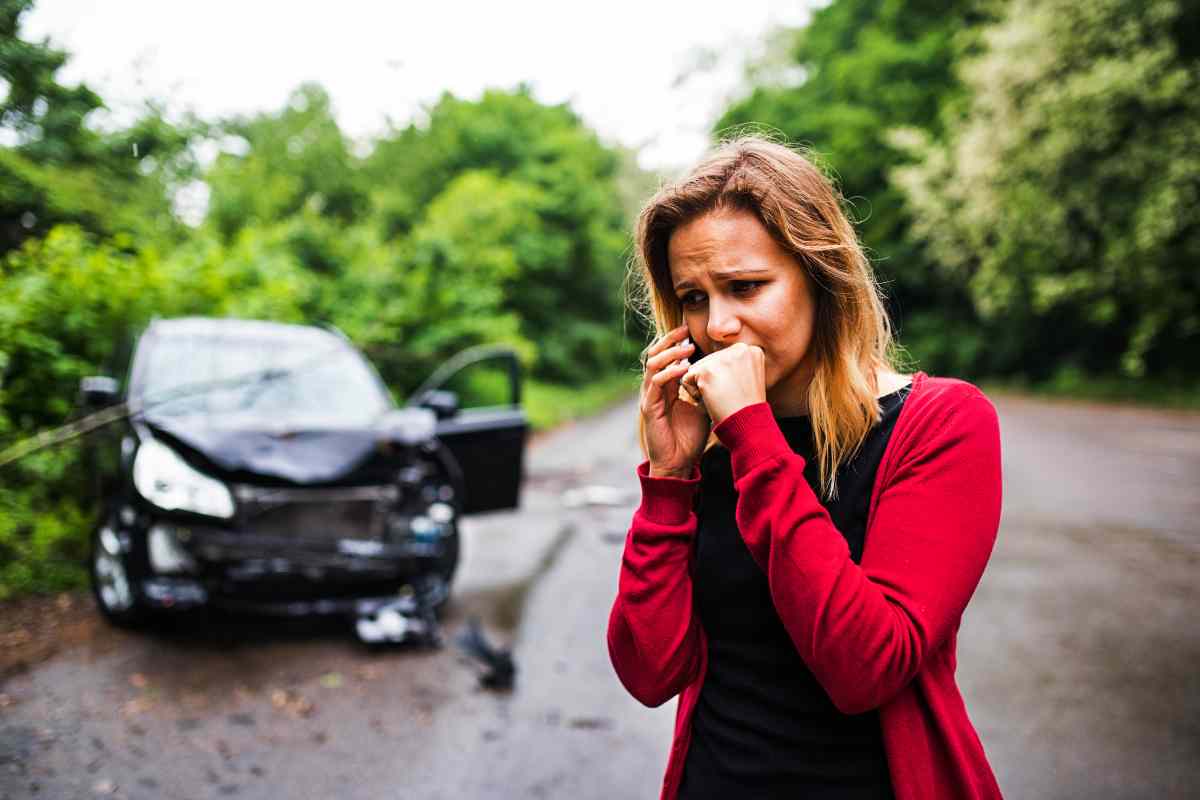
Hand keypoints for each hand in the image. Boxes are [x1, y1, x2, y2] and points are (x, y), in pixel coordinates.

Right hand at [639, 325, 710, 477]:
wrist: (679, 463)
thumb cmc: (690, 438)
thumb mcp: (703, 407)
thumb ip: (705, 389)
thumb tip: (724, 372)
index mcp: (665, 387)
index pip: (665, 357)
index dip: (674, 342)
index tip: (689, 331)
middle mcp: (654, 389)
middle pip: (654, 354)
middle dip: (669, 340)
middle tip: (685, 330)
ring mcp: (650, 397)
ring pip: (653, 365)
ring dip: (671, 354)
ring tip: (688, 348)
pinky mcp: (649, 407)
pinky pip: (656, 383)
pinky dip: (669, 373)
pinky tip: (684, 369)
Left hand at [680, 342, 765, 425]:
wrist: (748, 426)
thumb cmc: (746, 409)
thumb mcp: (746, 379)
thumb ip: (732, 365)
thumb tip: (709, 361)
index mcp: (750, 350)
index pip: (722, 359)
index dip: (725, 379)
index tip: (739, 392)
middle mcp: (738, 348)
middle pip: (708, 362)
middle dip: (713, 382)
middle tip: (730, 397)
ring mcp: (722, 358)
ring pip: (696, 369)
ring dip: (703, 387)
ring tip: (722, 398)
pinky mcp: (707, 370)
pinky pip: (686, 379)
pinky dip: (695, 394)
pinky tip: (712, 401)